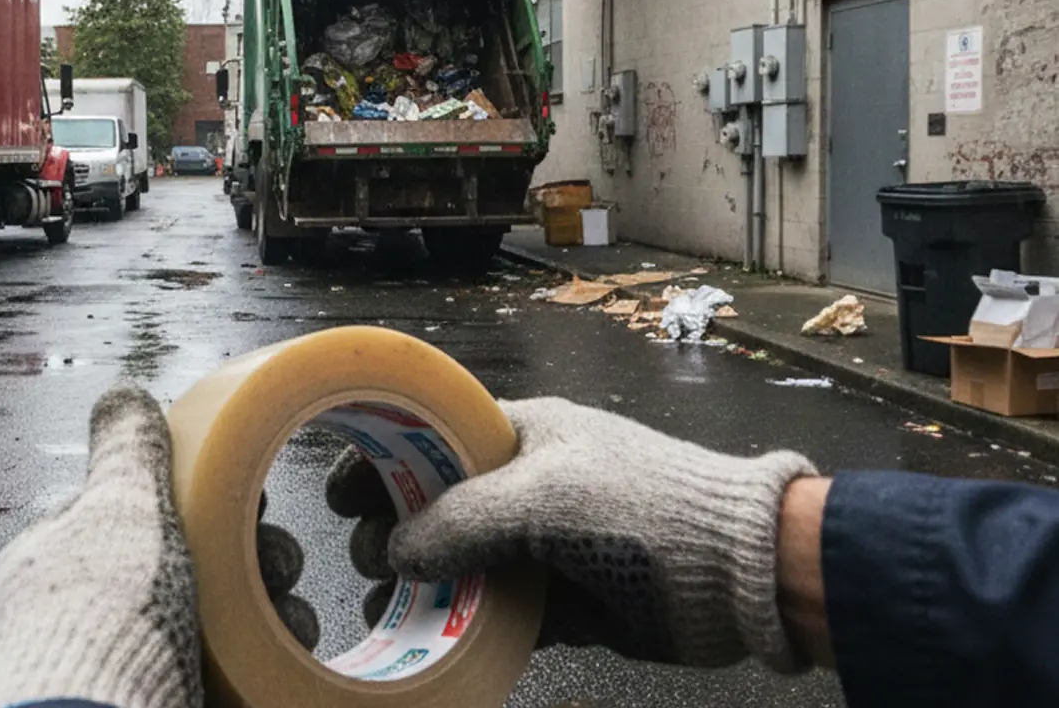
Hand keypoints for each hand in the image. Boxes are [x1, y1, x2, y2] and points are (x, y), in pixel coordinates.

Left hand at [0, 388, 315, 707]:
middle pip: (187, 564)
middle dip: (246, 557)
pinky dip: (261, 665)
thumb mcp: (118, 507)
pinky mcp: (161, 700)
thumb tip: (125, 393)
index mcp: (59, 557)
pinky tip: (284, 654)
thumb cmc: (100, 620)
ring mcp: (123, 661)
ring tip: (289, 616)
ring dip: (265, 612)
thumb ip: (128, 450)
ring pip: (213, 621)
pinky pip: (225, 673)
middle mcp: (85, 613)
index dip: (199, 497)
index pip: (136, 509)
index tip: (249, 496)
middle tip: (277, 563)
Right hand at [328, 397, 817, 670]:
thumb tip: (397, 551)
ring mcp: (546, 544)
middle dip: (395, 531)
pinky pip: (500, 612)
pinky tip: (434, 642)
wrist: (738, 571)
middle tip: (371, 560)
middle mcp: (527, 485)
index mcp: (521, 435)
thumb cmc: (639, 506)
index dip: (383, 459)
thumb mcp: (542, 497)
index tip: (339, 494)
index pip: (432, 437)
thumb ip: (461, 520)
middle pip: (438, 507)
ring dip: (423, 587)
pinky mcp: (566, 599)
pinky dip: (465, 625)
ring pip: (465, 564)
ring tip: (388, 610)